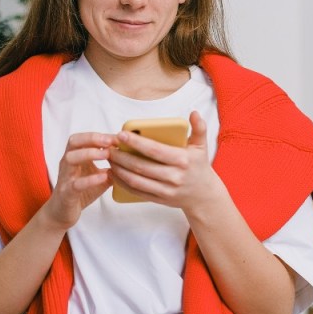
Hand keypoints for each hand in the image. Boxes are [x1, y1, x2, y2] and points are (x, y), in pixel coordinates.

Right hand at [42, 132, 113, 228]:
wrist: (63, 213)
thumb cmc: (82, 192)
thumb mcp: (100, 177)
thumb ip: (112, 167)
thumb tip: (131, 159)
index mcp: (75, 157)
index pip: (83, 138)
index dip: (99, 135)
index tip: (117, 136)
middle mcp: (67, 164)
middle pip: (74, 142)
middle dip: (92, 139)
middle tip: (110, 141)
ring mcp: (65, 178)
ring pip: (71, 158)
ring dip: (89, 153)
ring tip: (107, 154)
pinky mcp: (66, 193)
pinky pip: (76, 184)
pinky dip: (90, 179)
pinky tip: (103, 176)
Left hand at [109, 111, 224, 208]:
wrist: (203, 195)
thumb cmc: (199, 167)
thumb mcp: (202, 147)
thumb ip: (199, 128)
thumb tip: (194, 113)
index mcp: (182, 160)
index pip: (155, 150)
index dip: (136, 142)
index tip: (121, 134)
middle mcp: (174, 177)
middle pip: (141, 166)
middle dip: (122, 157)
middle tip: (109, 148)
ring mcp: (166, 190)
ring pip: (136, 181)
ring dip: (119, 170)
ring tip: (110, 160)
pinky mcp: (159, 200)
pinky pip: (137, 192)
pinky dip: (123, 184)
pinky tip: (115, 174)